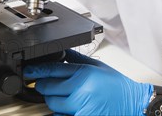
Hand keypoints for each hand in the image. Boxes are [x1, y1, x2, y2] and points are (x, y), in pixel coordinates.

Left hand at [24, 49, 152, 115]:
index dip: (37, 71)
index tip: (28, 72)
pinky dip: (61, 112)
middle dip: (44, 86)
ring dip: (52, 100)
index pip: (53, 70)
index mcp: (85, 74)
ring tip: (64, 96)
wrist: (133, 104)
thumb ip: (77, 59)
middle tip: (47, 84)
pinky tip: (69, 107)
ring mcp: (80, 109)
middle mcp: (81, 91)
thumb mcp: (98, 67)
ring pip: (52, 104)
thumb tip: (62, 52)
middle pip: (48, 88)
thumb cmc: (118, 87)